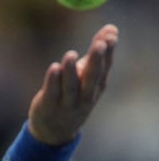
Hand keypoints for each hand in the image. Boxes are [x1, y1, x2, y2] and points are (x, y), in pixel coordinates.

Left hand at [28, 24, 118, 145]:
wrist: (55, 132)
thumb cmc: (73, 98)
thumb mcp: (87, 79)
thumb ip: (95, 55)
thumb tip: (110, 28)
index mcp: (96, 88)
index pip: (104, 67)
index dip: (108, 51)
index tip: (111, 34)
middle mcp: (85, 96)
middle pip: (92, 77)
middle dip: (96, 60)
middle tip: (100, 43)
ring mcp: (67, 103)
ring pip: (71, 86)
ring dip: (71, 70)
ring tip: (71, 54)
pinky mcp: (49, 106)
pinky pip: (52, 93)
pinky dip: (53, 80)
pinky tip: (54, 67)